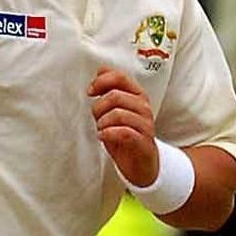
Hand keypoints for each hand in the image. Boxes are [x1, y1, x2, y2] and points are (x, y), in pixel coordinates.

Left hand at [90, 69, 159, 186]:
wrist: (142, 164)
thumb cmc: (126, 136)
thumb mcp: (116, 109)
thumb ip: (110, 90)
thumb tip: (100, 71)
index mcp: (137, 95)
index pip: (119, 77)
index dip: (101, 82)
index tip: (90, 92)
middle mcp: (144, 107)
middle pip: (115, 96)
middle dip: (98, 107)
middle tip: (97, 118)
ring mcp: (145, 124)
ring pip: (117, 114)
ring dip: (102, 123)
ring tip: (101, 129)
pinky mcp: (143, 141)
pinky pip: (123, 132)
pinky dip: (108, 134)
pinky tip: (103, 137)